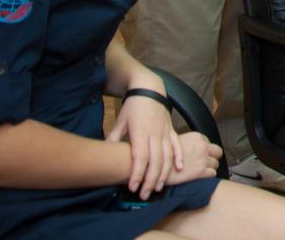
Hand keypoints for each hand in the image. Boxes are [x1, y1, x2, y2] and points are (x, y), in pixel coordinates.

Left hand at [107, 84, 180, 198]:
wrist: (150, 89)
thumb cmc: (133, 107)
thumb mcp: (120, 122)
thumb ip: (114, 139)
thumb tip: (104, 154)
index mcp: (140, 132)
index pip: (140, 157)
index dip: (137, 173)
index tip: (133, 187)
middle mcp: (155, 134)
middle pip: (155, 161)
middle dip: (150, 180)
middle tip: (145, 195)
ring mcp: (165, 132)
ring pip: (167, 156)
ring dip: (164, 173)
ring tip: (158, 187)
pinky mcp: (171, 130)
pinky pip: (177, 145)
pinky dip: (179, 157)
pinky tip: (179, 169)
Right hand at [166, 132, 220, 186]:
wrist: (154, 166)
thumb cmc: (162, 154)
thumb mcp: (176, 141)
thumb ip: (188, 143)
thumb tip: (192, 148)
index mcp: (197, 137)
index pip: (209, 143)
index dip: (204, 150)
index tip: (199, 155)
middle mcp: (202, 146)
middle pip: (217, 152)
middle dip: (212, 158)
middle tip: (204, 164)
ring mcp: (203, 159)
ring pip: (216, 164)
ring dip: (209, 168)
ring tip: (198, 171)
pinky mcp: (201, 172)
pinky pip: (213, 174)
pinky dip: (207, 176)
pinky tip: (198, 177)